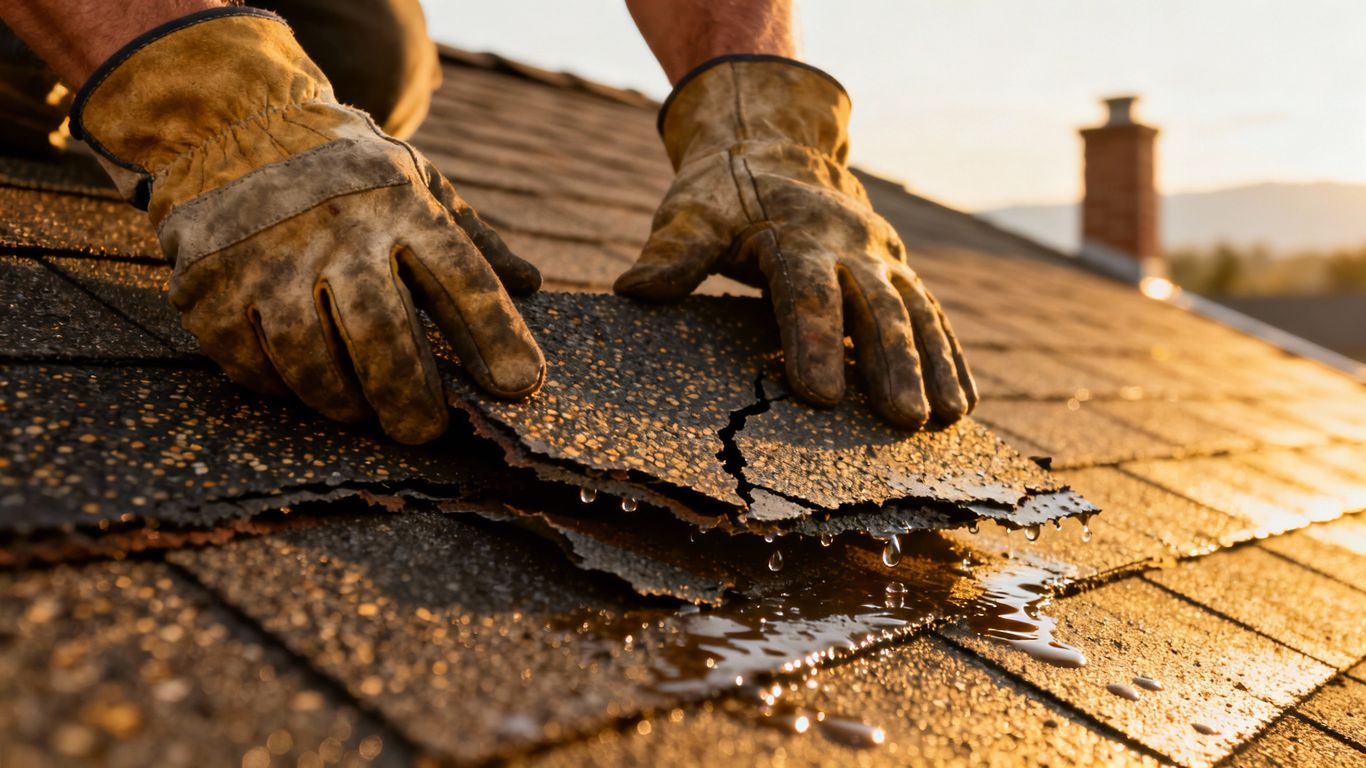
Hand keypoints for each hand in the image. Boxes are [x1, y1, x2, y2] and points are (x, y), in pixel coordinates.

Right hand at [70, 8, 543, 443]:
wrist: (229, 123)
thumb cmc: (344, 170)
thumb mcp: (415, 181)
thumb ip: (471, 238)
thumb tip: (532, 285)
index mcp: (399, 202)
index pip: (462, 278)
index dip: (496, 337)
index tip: (519, 386)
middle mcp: (335, 228)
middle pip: (381, 335)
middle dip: (411, 398)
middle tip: (426, 431)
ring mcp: (265, 257)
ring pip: (311, 361)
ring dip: (343, 401)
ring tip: (362, 411)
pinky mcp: (209, 287)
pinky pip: (250, 365)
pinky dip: (281, 388)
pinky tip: (299, 383)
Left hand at [615, 56, 975, 428]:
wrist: (776, 144)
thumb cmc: (725, 192)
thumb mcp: (692, 211)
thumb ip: (673, 252)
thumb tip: (636, 289)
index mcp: (795, 233)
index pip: (806, 291)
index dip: (812, 341)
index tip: (818, 394)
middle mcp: (850, 246)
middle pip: (876, 307)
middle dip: (891, 364)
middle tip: (902, 419)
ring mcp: (881, 258)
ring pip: (916, 312)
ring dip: (934, 366)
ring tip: (946, 420)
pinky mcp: (898, 272)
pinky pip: (931, 314)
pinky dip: (949, 356)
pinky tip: (963, 402)